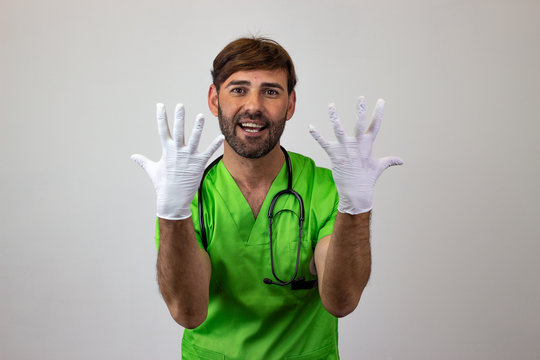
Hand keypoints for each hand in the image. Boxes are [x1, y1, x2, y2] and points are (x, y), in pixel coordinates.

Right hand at [131, 103, 223, 219]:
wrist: (172, 200)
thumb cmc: (162, 185)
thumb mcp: (152, 170)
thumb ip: (144, 161)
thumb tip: (133, 156)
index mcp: (166, 151)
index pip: (162, 130)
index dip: (160, 117)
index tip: (160, 105)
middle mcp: (177, 152)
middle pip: (178, 131)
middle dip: (179, 118)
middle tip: (180, 106)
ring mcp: (188, 158)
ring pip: (194, 139)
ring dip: (197, 128)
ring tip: (201, 116)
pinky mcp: (198, 165)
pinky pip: (208, 152)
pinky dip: (215, 145)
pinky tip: (221, 137)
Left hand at [309, 96, 402, 213]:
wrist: (356, 194)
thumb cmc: (367, 180)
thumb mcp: (379, 167)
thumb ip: (389, 160)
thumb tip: (401, 161)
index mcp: (368, 146)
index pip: (375, 126)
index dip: (378, 113)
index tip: (381, 100)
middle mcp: (357, 146)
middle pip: (359, 125)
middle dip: (361, 112)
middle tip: (361, 98)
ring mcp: (345, 150)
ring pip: (339, 130)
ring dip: (335, 118)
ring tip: (331, 105)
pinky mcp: (334, 156)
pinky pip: (324, 143)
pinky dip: (317, 136)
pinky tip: (310, 127)